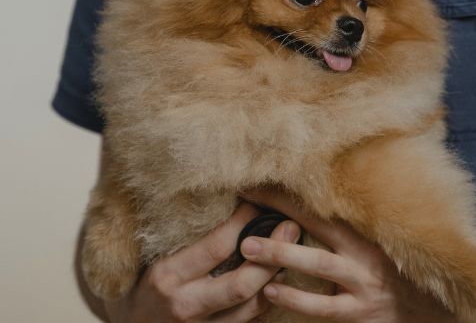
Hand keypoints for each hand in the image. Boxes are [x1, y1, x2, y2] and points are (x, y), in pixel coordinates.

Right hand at [103, 201, 301, 321]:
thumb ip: (190, 235)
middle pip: (241, 283)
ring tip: (294, 251)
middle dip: (272, 254)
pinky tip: (279, 279)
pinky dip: (268, 300)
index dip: (245, 221)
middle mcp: (185, 305)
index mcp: (169, 275)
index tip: (260, 203)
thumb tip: (233, 200)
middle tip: (291, 227)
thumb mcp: (158, 255)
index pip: (217, 245)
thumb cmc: (145, 281)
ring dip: (277, 278)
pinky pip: (250, 322)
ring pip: (252, 307)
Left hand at [240, 189, 456, 322]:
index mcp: (365, 229)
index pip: (320, 203)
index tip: (259, 178)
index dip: (289, 191)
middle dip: (281, 208)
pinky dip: (295, 299)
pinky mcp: (359, 313)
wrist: (435, 307)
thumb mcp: (380, 238)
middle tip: (246, 197)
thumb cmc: (400, 267)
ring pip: (318, 264)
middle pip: (317, 223)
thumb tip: (319, 195)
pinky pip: (322, 307)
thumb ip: (353, 221)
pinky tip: (270, 291)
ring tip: (248, 248)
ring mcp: (361, 282)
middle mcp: (363, 251)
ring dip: (281, 254)